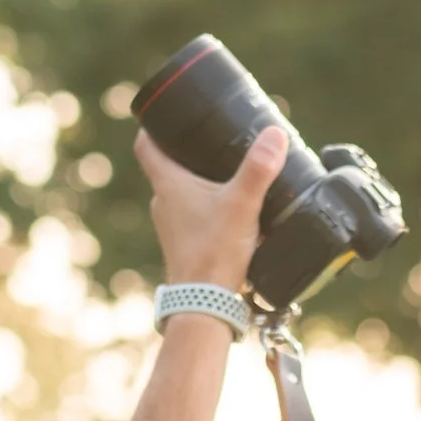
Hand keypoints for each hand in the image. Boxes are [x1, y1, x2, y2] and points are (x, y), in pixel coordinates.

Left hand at [137, 119, 287, 294]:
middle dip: (186, 154)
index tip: (166, 116)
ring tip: (225, 177)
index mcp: (168, 184)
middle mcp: (163, 203)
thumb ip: (258, 170)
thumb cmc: (214, 253)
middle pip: (167, 168)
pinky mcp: (184, 246)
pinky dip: (205, 211)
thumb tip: (274, 135)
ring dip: (198, 185)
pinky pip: (191, 218)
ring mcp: (171, 227)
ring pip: (180, 195)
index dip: (153, 127)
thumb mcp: (241, 205)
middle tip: (210, 142)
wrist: (203, 305)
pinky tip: (229, 215)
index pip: (146, 145)